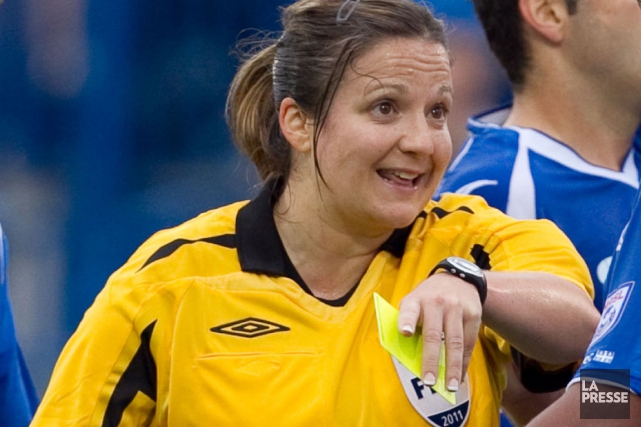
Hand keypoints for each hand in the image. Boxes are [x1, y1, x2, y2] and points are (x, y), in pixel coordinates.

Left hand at [397, 272, 482, 391]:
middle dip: (431, 359)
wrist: (458, 278)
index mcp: (416, 300)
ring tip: (449, 386)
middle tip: (428, 382)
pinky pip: (469, 343)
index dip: (406, 321)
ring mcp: (456, 308)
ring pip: (455, 341)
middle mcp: (436, 302)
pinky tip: (459, 376)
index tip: (404, 333)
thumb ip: (409, 323)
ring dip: (452, 366)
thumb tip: (409, 356)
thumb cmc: (428, 299)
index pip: (409, 310)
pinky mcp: (473, 314)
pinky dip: (464, 362)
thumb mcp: (414, 302)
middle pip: (433, 334)